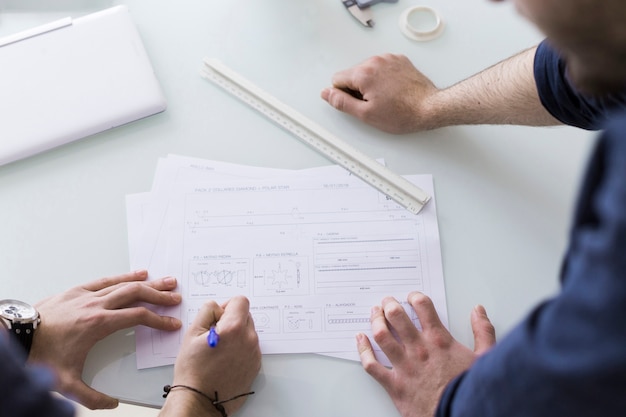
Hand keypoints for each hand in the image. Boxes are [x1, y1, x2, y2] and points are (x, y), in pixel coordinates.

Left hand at [30, 270, 181, 409]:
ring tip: (164, 281)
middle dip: (159, 296)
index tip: (171, 323)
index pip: (138, 317)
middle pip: (136, 295)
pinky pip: (106, 280)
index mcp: (98, 324)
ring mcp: (86, 295)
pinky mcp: (76, 291)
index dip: (159, 320)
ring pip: (123, 284)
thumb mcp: (66, 382)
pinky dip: (123, 276)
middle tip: (175, 297)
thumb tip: (111, 404)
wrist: (16, 336)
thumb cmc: (39, 355)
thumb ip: (91, 396)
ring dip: (147, 283)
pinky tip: (135, 274)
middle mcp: (96, 305)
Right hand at [161, 296, 260, 416]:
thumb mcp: (192, 333)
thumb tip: (217, 307)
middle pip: (246, 315)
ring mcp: (254, 353)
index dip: (227, 305)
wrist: (200, 400)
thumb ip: (207, 311)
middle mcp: (249, 339)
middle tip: (215, 334)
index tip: (218, 316)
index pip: (241, 301)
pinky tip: (225, 359)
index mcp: (234, 328)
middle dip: (231, 320)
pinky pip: (250, 347)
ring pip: (248, 332)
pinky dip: (240, 348)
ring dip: (236, 335)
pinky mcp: (256, 365)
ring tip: (219, 350)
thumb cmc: (193, 370)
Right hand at [321, 54, 440, 133]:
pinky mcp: (399, 60)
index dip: (344, 95)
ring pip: (367, 70)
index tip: (358, 104)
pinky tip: (393, 91)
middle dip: (358, 89)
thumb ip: (341, 102)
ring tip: (386, 98)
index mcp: (364, 73)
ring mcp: (389, 59)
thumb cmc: (403, 113)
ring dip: (371, 83)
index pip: (337, 79)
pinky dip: (384, 78)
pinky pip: (382, 67)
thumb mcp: (365, 114)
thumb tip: (327, 94)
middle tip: (374, 104)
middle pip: (352, 74)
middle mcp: (375, 61)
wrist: (430, 108)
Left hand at [357, 292, 494, 416]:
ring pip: (381, 335)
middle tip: (387, 302)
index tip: (411, 297)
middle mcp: (419, 349)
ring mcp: (404, 366)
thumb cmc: (471, 391)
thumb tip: (478, 310)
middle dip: (389, 305)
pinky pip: (371, 365)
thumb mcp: (486, 358)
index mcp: (439, 340)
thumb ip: (483, 331)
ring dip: (375, 320)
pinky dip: (363, 350)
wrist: (460, 416)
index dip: (414, 297)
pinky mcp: (394, 385)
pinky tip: (360, 340)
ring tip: (374, 314)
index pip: (422, 306)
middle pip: (396, 316)